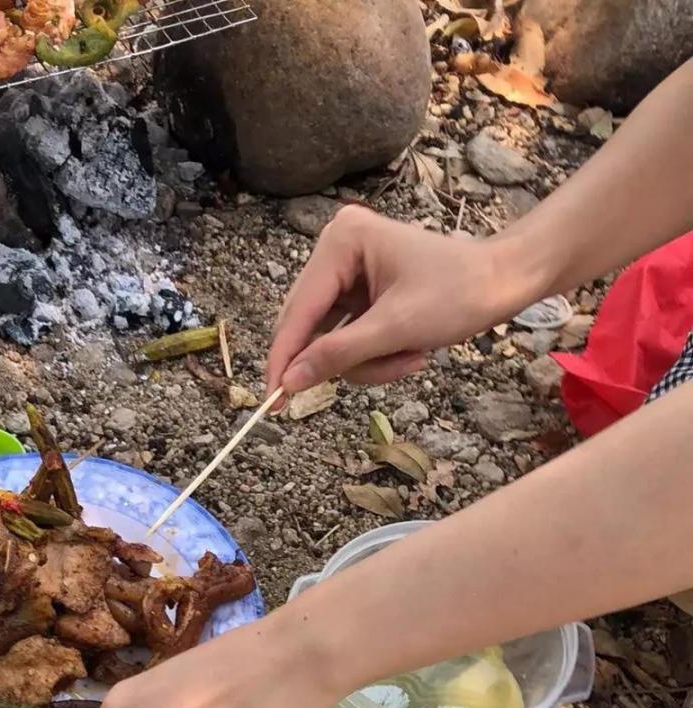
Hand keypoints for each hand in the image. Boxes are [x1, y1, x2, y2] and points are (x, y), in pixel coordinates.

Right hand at [267, 206, 514, 394]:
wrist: (503, 281)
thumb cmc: (459, 294)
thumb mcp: (395, 329)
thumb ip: (338, 354)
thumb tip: (289, 382)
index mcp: (342, 241)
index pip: (299, 309)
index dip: (285, 357)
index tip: (272, 399)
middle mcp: (338, 248)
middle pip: (311, 326)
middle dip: (348, 358)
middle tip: (384, 371)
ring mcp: (349, 271)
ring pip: (331, 340)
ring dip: (369, 362)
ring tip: (410, 357)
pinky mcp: (362, 291)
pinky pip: (349, 338)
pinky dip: (376, 356)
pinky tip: (408, 352)